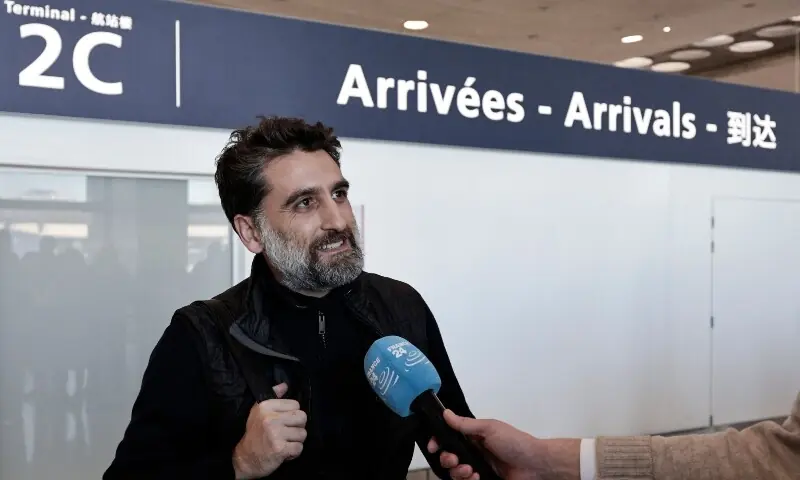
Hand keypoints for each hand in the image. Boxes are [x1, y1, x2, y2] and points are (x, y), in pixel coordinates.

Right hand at [232, 383, 307, 478]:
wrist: (245, 459)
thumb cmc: (254, 434)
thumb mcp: (258, 412)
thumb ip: (273, 396)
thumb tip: (285, 385)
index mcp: (266, 406)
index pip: (295, 404)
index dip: (292, 415)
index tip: (283, 422)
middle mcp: (270, 418)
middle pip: (302, 417)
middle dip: (297, 427)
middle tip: (286, 434)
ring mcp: (275, 433)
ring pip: (302, 434)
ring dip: (295, 441)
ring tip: (284, 443)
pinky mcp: (280, 449)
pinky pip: (299, 448)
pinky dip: (294, 453)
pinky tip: (284, 452)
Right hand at [427, 410, 579, 479]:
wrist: (535, 465)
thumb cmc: (515, 442)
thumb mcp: (489, 428)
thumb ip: (466, 424)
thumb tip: (446, 413)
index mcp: (474, 436)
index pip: (449, 438)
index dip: (438, 442)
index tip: (434, 446)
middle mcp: (474, 452)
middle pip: (449, 457)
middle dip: (447, 459)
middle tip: (454, 460)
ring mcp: (478, 468)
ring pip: (455, 473)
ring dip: (458, 471)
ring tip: (469, 470)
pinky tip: (476, 476)